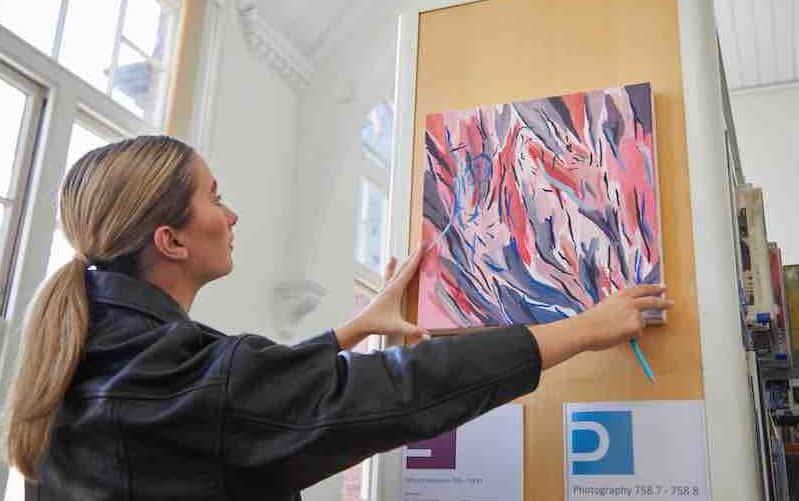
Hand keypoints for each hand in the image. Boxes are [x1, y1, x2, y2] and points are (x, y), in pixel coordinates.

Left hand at [334, 246, 428, 348]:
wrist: (361, 324)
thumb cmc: (377, 323)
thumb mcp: (397, 326)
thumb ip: (413, 330)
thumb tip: (427, 335)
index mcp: (395, 289)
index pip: (409, 270)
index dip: (417, 257)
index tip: (423, 246)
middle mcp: (390, 286)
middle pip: (404, 267)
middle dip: (414, 255)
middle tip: (421, 244)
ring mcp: (386, 288)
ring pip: (396, 271)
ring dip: (402, 262)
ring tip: (400, 252)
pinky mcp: (383, 293)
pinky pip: (390, 277)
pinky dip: (392, 269)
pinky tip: (390, 266)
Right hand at [531, 284, 673, 368]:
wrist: (586, 329)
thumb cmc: (591, 320)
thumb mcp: (606, 306)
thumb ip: (620, 307)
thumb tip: (629, 316)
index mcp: (621, 295)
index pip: (642, 289)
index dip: (653, 288)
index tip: (661, 288)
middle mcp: (630, 302)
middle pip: (652, 301)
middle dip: (663, 302)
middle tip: (671, 302)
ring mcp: (634, 314)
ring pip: (640, 323)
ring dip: (632, 328)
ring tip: (615, 330)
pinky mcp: (636, 326)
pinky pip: (636, 333)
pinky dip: (629, 336)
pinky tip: (617, 334)